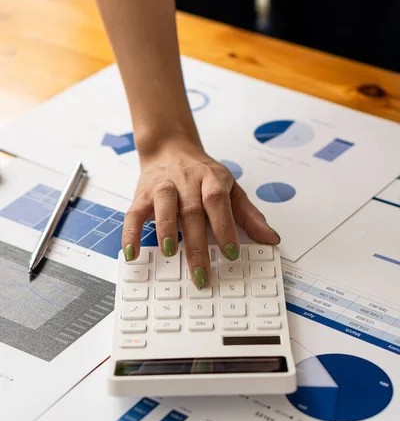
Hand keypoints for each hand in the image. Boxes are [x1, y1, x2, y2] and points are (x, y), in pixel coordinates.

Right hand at [122, 139, 279, 286]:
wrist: (170, 148)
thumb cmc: (202, 174)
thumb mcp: (230, 188)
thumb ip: (249, 215)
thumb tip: (270, 238)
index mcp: (211, 179)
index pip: (218, 201)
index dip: (224, 226)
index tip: (231, 252)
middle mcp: (186, 182)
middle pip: (192, 210)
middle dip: (196, 243)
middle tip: (201, 272)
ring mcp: (162, 187)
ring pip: (163, 205)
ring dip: (166, 229)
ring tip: (170, 252)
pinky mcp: (142, 195)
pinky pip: (134, 213)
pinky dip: (130, 233)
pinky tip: (132, 252)